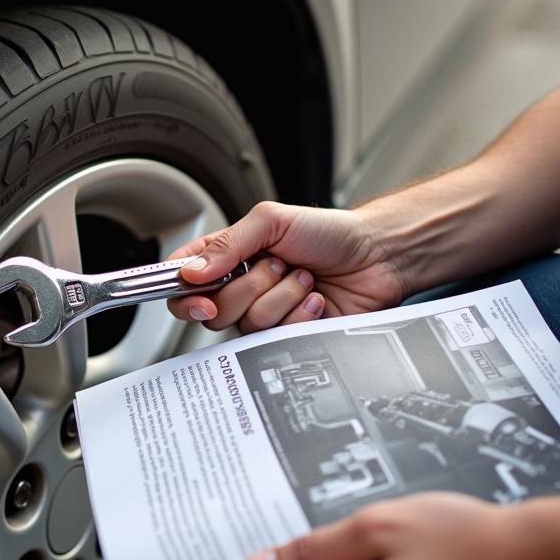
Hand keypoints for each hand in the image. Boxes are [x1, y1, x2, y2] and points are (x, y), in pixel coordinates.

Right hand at [168, 200, 404, 331]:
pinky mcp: (287, 335)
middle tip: (277, 265)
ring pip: (247, 323)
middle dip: (249, 286)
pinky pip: (276, 338)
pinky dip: (299, 315)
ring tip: (303, 277)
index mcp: (227, 258)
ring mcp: (263, 313)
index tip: (200, 295)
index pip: (181, 280)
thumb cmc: (329, 233)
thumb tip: (192, 273)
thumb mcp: (272, 221)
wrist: (377, 257)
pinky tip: (314, 299)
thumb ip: (227, 244)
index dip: (182, 292)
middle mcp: (240, 288)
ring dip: (281, 296)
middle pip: (212, 310)